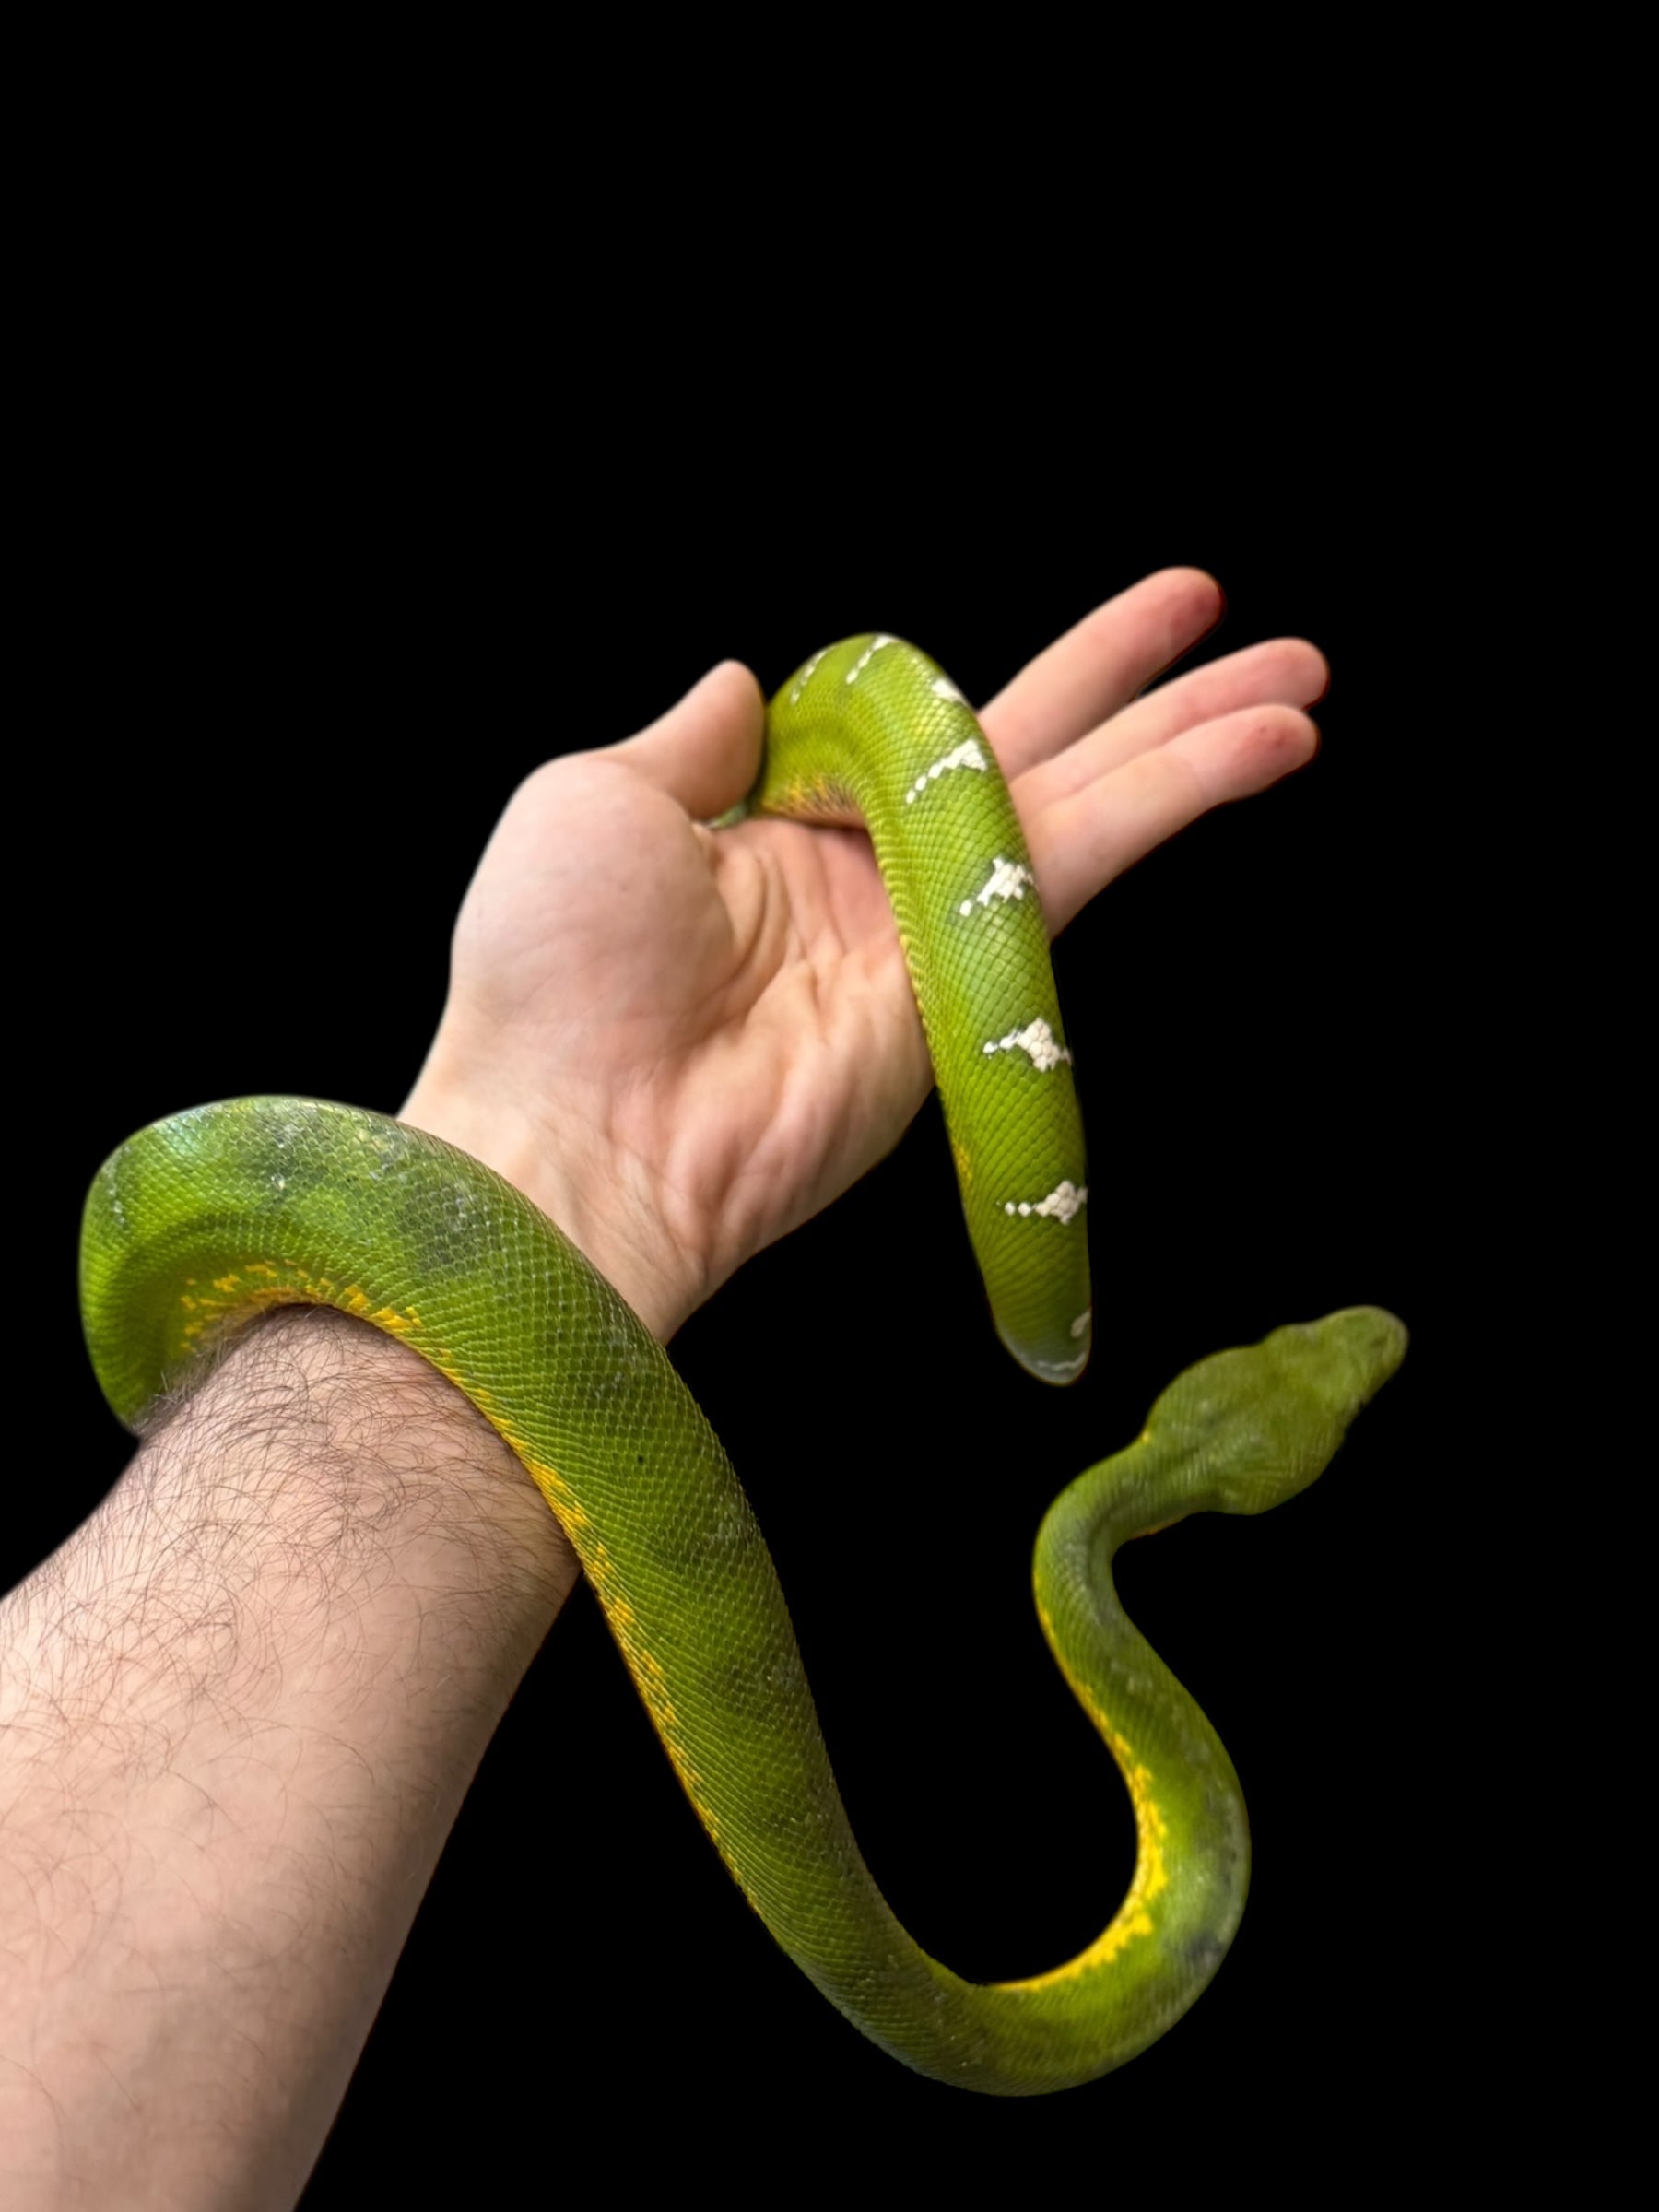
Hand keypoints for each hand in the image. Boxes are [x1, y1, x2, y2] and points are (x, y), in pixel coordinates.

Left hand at [402, 569, 1325, 1338]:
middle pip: (1027, 755)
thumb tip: (740, 678)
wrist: (581, 1137)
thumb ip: (690, 739)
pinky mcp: (975, 984)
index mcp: (777, 823)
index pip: (916, 730)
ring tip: (1301, 679)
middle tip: (1229, 615)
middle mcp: (870, 876)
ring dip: (1194, 740)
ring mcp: (929, 935)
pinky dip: (1175, 801)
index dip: (989, 674)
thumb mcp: (595, 801)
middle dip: (1132, 686)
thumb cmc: (553, 972)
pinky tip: (1258, 748)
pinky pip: (1084, 869)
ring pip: (1085, 807)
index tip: (1056, 639)